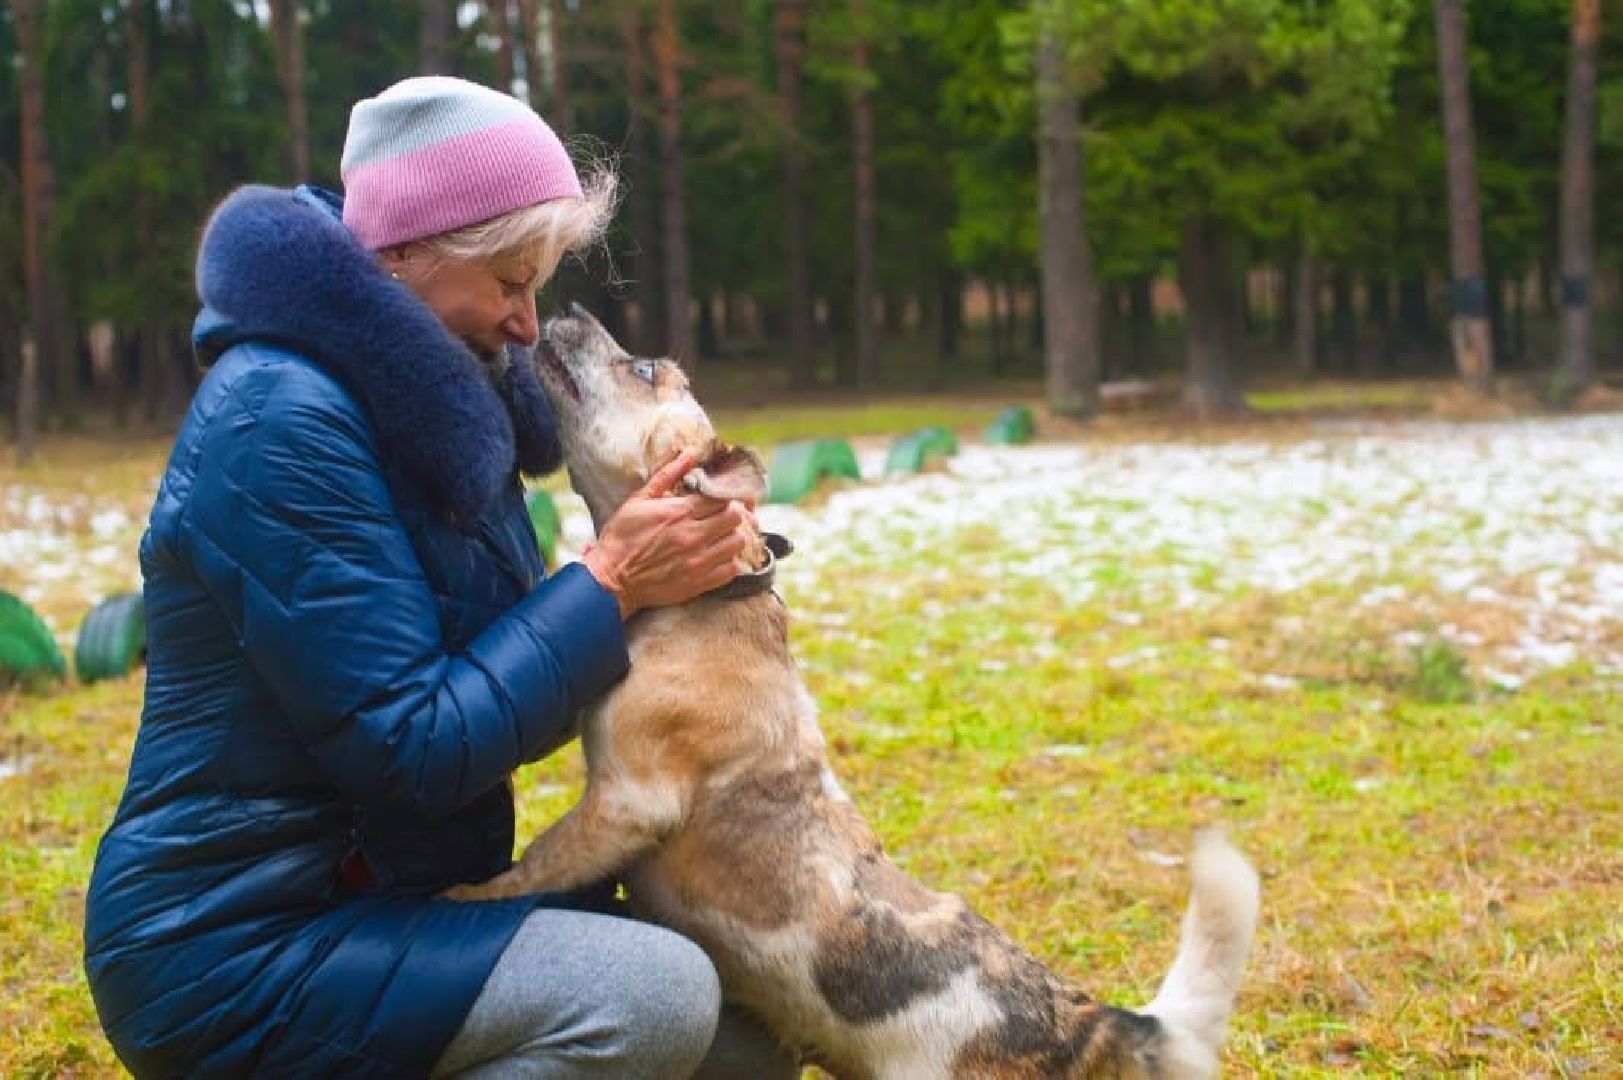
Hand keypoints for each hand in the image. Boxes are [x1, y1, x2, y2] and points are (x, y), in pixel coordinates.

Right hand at [581, 450, 751, 617]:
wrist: (611, 579)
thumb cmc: (622, 537)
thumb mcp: (639, 500)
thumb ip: (668, 475)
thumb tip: (692, 452)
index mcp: (679, 512)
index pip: (721, 496)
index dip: (727, 494)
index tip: (724, 496)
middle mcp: (692, 535)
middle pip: (735, 517)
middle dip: (734, 513)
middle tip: (725, 515)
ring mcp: (698, 561)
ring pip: (738, 543)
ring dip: (733, 536)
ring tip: (722, 536)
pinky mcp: (699, 583)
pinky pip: (731, 570)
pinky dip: (730, 562)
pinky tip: (719, 557)